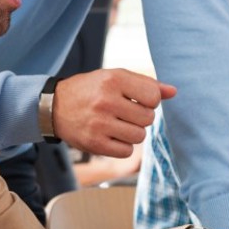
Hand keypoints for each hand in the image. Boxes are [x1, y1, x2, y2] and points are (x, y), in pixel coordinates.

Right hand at [54, 69, 175, 156]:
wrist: (54, 106)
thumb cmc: (91, 89)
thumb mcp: (116, 77)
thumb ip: (146, 84)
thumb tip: (174, 92)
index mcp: (114, 79)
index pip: (153, 96)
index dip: (150, 100)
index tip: (137, 99)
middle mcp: (106, 100)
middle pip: (148, 118)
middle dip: (141, 117)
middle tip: (125, 113)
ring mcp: (99, 123)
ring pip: (139, 136)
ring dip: (133, 132)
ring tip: (118, 124)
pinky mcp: (94, 143)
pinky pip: (126, 151)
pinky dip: (123, 146)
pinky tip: (111, 136)